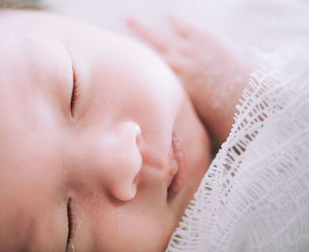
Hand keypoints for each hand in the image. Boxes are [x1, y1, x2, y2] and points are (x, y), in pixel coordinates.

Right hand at [127, 15, 252, 143]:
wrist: (244, 100)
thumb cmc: (221, 117)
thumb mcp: (192, 124)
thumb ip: (177, 121)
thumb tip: (166, 132)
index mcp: (168, 88)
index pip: (143, 77)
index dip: (131, 73)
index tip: (118, 68)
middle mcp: (171, 68)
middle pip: (143, 54)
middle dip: (128, 48)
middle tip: (112, 41)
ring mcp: (186, 51)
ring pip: (158, 36)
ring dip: (143, 27)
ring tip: (129, 18)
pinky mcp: (203, 37)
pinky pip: (184, 25)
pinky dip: (176, 20)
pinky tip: (167, 14)